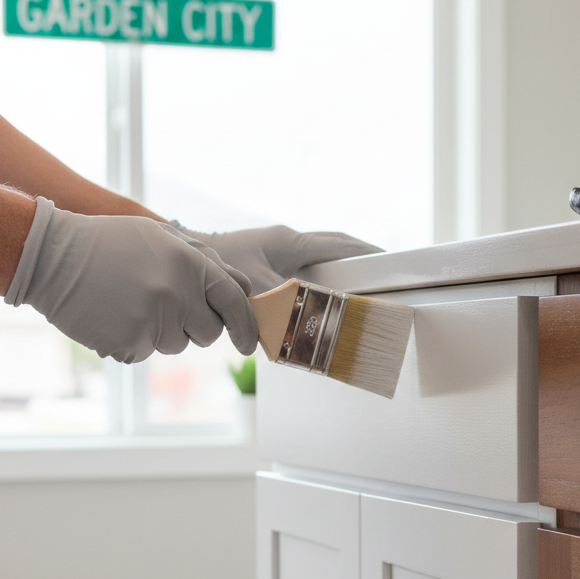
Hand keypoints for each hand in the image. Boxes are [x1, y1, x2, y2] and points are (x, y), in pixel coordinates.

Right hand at [7, 198, 257, 362]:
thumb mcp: (160, 237)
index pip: (234, 302)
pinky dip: (132, 341)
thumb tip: (243, 288)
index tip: (247, 343)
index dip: (245, 326)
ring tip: (130, 303)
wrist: (50, 257)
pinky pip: (145, 353)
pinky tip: (113, 316)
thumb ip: (205, 261)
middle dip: (194, 327)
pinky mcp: (130, 343)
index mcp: (189, 264)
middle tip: (164, 306)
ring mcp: (152, 322)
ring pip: (176, 345)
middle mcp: (176, 294)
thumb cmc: (109, 244)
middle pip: (208, 334)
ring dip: (160, 332)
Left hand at [170, 222, 382, 293]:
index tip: (389, 260)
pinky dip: (320, 282)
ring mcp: (282, 250)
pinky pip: (306, 270)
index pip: (339, 245)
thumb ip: (276, 310)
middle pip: (336, 249)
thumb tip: (294, 336)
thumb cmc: (218, 264)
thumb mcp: (252, 289)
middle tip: (384, 277)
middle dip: (360, 261)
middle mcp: (290, 242)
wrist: (190, 254)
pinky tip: (325, 299)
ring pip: (322, 259)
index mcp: (291, 242)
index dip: (366, 253)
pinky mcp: (273, 262)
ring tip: (362, 290)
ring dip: (340, 271)